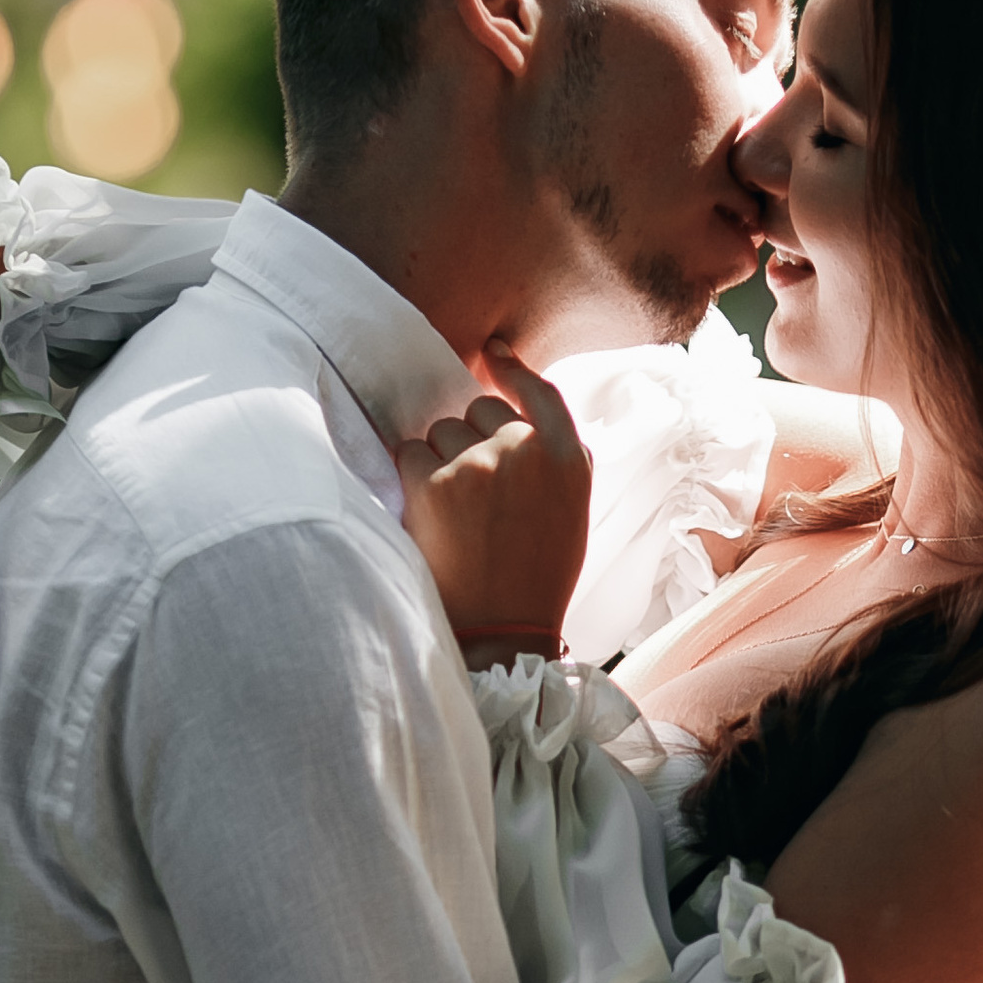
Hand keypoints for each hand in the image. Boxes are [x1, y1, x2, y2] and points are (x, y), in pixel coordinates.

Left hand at [393, 340, 591, 663]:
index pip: (540, 392)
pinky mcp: (432, 483)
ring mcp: (476, 463)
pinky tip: (428, 511)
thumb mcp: (573, 511)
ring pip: (441, 430)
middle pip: (480, 409)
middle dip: (472, 435)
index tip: (493, 354)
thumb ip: (555, 458)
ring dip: (440, 457)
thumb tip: (522, 414)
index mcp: (566, 458)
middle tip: (476, 490)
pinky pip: (409, 452)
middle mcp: (523, 450)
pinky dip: (411, 475)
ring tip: (454, 510)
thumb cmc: (537, 575)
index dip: (513, 369)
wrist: (501, 629)